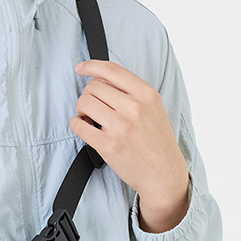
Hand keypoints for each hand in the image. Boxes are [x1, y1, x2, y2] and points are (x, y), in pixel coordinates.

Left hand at [70, 60, 189, 229]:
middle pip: (93, 87)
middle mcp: (133, 107)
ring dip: (81, 109)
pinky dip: (76, 124)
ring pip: (84, 102)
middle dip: (88, 95)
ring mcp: (120, 126)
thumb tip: (100, 79)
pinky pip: (78, 125)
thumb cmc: (157, 141)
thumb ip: (130, 91)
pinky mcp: (107, 145)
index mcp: (146, 94)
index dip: (91, 66)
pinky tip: (85, 127)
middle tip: (94, 107)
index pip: (111, 70)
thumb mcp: (153, 108)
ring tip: (90, 118)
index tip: (81, 68)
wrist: (164, 174)